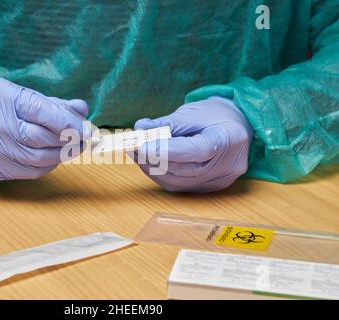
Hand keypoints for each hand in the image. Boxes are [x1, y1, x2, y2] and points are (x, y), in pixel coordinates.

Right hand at [0, 77, 87, 181]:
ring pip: (37, 160)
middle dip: (69, 142)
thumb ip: (52, 103)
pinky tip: (51, 158)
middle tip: (83, 141)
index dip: (70, 124)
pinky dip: (45, 167)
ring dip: (60, 156)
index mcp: (5, 100)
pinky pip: (26, 173)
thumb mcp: (20, 93)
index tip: (89, 131)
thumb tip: (82, 110)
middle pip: (42, 140)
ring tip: (70, 149)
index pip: (44, 113)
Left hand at [133, 97, 252, 191]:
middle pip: (184, 170)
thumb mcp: (192, 112)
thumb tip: (139, 129)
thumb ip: (165, 123)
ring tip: (136, 153)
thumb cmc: (216, 115)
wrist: (239, 125)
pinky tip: (148, 162)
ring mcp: (218, 181)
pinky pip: (180, 186)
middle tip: (132, 146)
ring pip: (178, 182)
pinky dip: (160, 175)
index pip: (195, 150)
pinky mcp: (209, 188)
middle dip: (153, 159)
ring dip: (152, 169)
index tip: (142, 145)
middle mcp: (227, 167)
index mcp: (229, 140)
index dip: (166, 150)